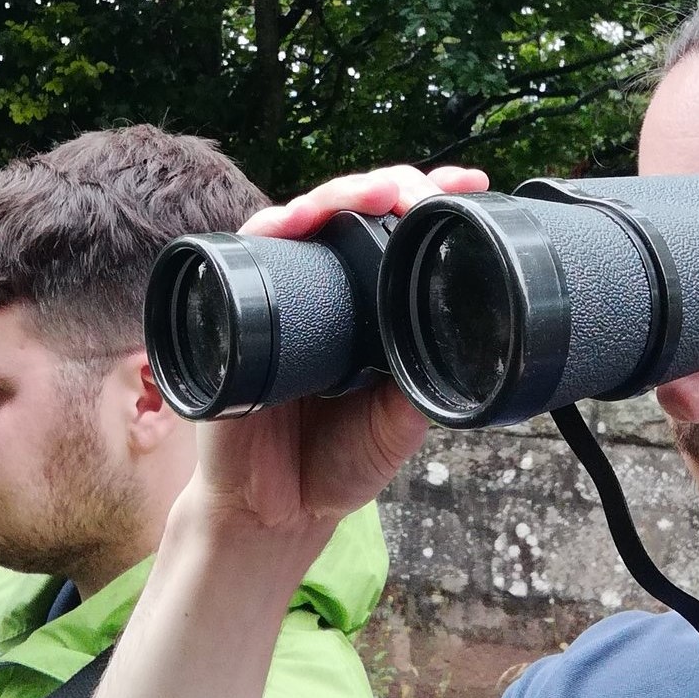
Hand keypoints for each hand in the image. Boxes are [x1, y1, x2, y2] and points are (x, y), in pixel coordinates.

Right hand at [183, 165, 489, 547]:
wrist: (272, 513)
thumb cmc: (332, 465)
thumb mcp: (398, 423)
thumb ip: (421, 382)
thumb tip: (457, 340)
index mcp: (366, 310)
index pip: (397, 238)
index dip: (429, 203)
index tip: (470, 185)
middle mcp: (320, 292)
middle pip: (349, 214)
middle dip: (386, 185)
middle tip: (419, 187)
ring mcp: (274, 296)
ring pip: (301, 220)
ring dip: (335, 196)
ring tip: (372, 194)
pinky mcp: (228, 311)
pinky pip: (242, 257)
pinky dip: (268, 229)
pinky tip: (293, 219)